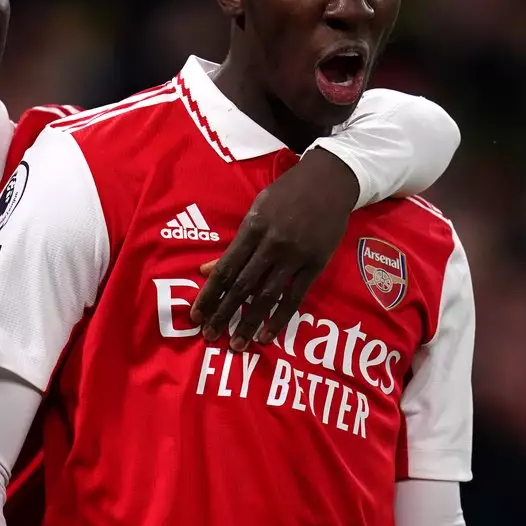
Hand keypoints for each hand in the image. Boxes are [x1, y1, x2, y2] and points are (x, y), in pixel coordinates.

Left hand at [191, 148, 358, 350]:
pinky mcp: (315, 264)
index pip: (225, 269)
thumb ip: (234, 244)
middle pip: (242, 286)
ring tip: (236, 345)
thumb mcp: (256, 211)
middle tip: (210, 337)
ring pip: (266, 296)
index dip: (209, 294)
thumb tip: (205, 270)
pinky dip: (279, 319)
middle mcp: (271, 244)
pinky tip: (266, 336)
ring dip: (249, 323)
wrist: (330, 180)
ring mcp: (295, 256)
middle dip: (224, 314)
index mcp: (252, 229)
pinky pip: (294, 298)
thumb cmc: (287, 194)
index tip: (195, 316)